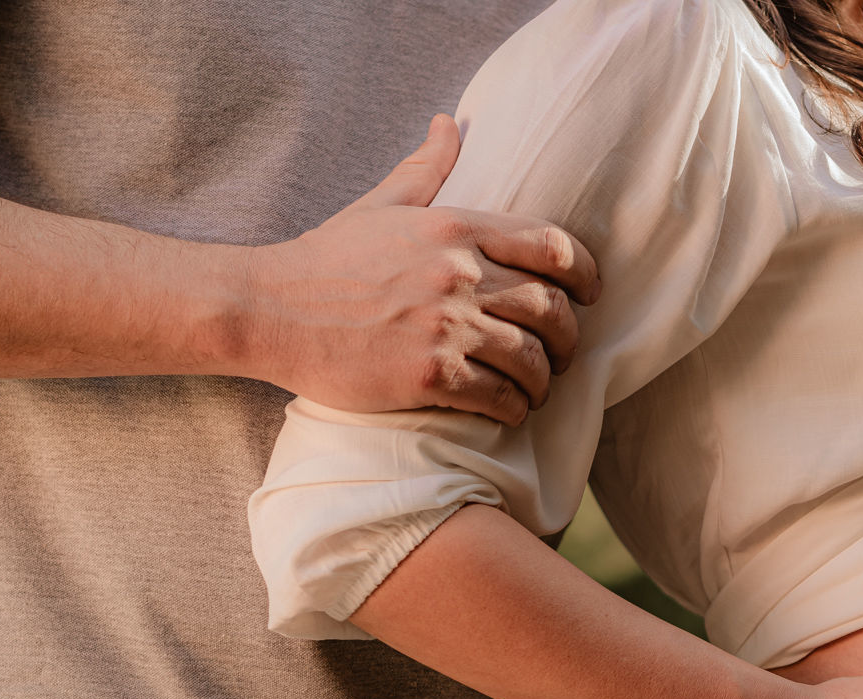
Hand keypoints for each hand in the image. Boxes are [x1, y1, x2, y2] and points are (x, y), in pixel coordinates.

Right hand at [252, 114, 601, 424]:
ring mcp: (445, 327)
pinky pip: (499, 396)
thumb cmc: (325, 261)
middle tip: (563, 352)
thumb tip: (448, 124)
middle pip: (550, 307)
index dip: (585, 273)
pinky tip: (509, 410)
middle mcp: (458, 275)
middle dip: (569, 336)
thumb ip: (425, 170)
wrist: (271, 312)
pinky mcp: (429, 377)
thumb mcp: (379, 205)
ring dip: (543, 379)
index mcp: (454, 228)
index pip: (550, 245)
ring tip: (537, 388)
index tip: (591, 293)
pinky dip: (514, 408)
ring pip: (530, 358)